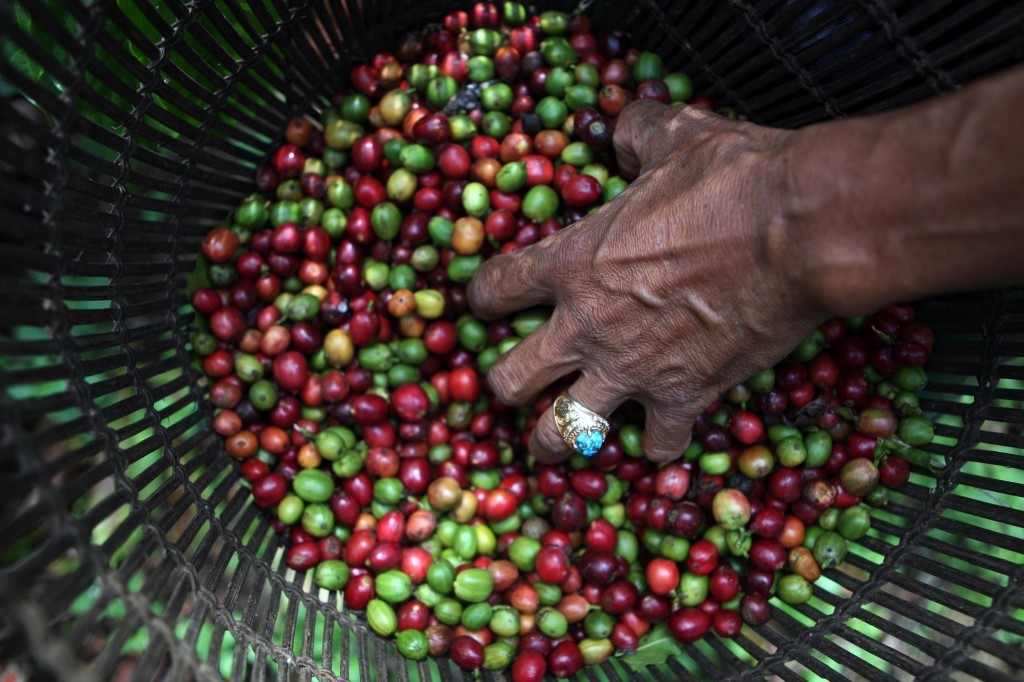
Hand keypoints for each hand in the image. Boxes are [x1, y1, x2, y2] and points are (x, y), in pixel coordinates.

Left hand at [468, 100, 827, 462]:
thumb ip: (637, 133)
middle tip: (517, 382)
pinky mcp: (683, 397)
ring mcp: (630, 369)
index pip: (494, 289)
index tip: (489, 302)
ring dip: (555, 440)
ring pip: (561, 433)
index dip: (483, 297)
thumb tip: (627, 130)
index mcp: (571, 262)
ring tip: (556, 441)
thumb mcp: (675, 136)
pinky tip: (657, 437)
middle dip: (505, 385)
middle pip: (509, 380)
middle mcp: (586, 326)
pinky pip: (655, 445)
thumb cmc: (733, 180)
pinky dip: (656, 444)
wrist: (798, 229)